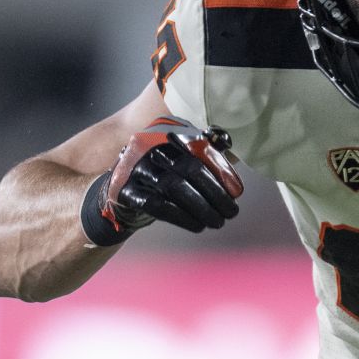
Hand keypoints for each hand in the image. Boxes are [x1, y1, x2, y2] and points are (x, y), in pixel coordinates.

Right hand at [96, 116, 242, 234]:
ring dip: (201, 208)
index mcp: (169, 133)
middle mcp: (150, 146)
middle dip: (214, 192)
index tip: (237, 192)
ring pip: (174, 186)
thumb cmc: (163, 174)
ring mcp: (136, 167)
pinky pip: (155, 204)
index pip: (200, 148)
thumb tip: (232, 172)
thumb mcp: (184, 158)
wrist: (122, 188)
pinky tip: (196, 225)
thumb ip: (208, 157)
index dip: (221, 169)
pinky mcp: (125, 190)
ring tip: (217, 222)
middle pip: (189, 167)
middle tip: (231, 212)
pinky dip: (180, 217)